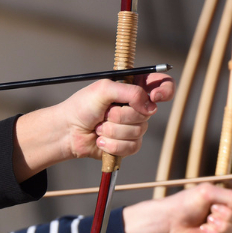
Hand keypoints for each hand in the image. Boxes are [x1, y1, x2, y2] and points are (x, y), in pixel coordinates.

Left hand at [13, 74, 174, 180]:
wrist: (67, 132)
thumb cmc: (81, 107)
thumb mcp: (103, 90)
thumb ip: (129, 91)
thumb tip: (149, 104)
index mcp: (134, 88)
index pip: (162, 85)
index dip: (165, 90)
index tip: (154, 96)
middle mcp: (137, 107)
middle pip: (148, 112)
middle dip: (121, 115)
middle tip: (104, 114)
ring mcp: (133, 127)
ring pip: (138, 131)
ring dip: (112, 130)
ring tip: (98, 127)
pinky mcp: (128, 145)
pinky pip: (131, 146)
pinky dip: (112, 145)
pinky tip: (100, 141)